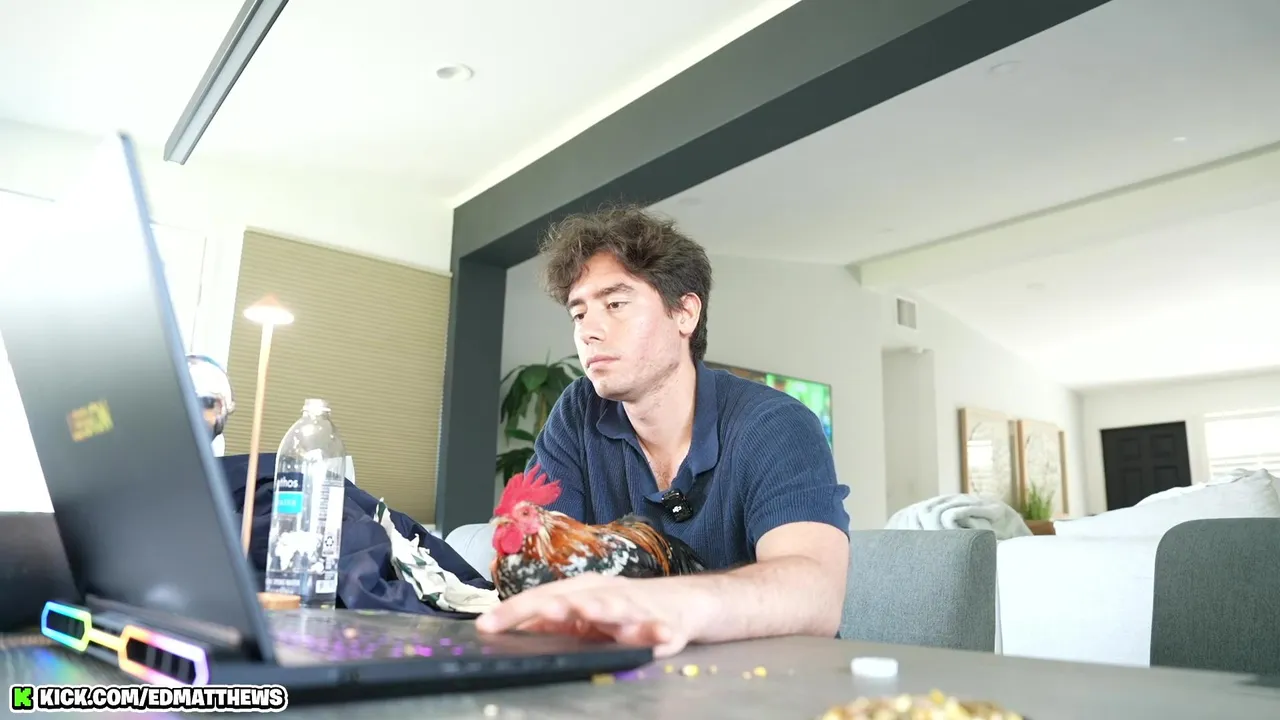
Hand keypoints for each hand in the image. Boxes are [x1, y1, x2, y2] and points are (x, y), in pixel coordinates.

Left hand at [474, 573, 712, 658]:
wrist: (685, 602)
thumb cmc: (629, 608)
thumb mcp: (586, 613)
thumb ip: (554, 621)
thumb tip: (516, 626)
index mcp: (583, 590)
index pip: (543, 597)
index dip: (515, 611)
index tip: (486, 624)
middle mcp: (608, 594)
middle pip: (578, 597)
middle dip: (559, 604)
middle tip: (540, 610)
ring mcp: (637, 608)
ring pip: (618, 607)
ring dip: (603, 609)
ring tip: (587, 612)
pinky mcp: (665, 624)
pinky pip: (661, 630)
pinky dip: (660, 632)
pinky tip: (660, 635)